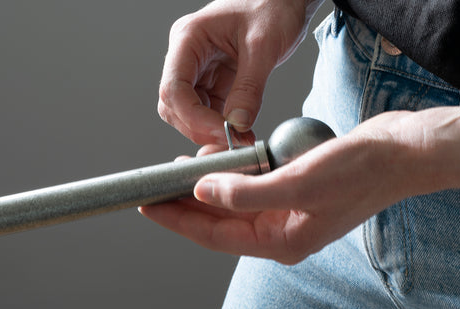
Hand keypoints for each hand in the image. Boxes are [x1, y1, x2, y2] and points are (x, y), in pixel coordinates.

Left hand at [140, 108, 459, 263]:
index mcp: (281, 239)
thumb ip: (247, 192)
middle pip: (219, 220)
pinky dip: (232, 174)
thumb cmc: (359, 172)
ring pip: (233, 202)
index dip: (178, 220)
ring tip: (181, 168)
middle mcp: (280, 229)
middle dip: (186, 203)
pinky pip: (250, 186)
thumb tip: (204, 191)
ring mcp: (286, 209)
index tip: (149, 205)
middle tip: (156, 186)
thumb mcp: (299, 183)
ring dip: (207, 186)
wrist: (397, 152)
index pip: (215, 234)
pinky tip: (218, 161)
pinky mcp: (292, 189)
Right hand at [157, 0, 322, 144]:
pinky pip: (208, 110)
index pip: (174, 88)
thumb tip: (238, 125)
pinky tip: (240, 131)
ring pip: (187, 112)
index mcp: (189, 38)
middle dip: (198, 127)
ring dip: (208, 130)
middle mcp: (187, 55)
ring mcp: (198, 70)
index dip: (194, 118)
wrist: (285, 1)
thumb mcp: (264, 46)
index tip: (224, 133)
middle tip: (230, 142)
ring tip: (239, 139)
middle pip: (174, 105)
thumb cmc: (272, 7)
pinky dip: (220, 125)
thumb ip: (249, 88)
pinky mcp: (213, 81)